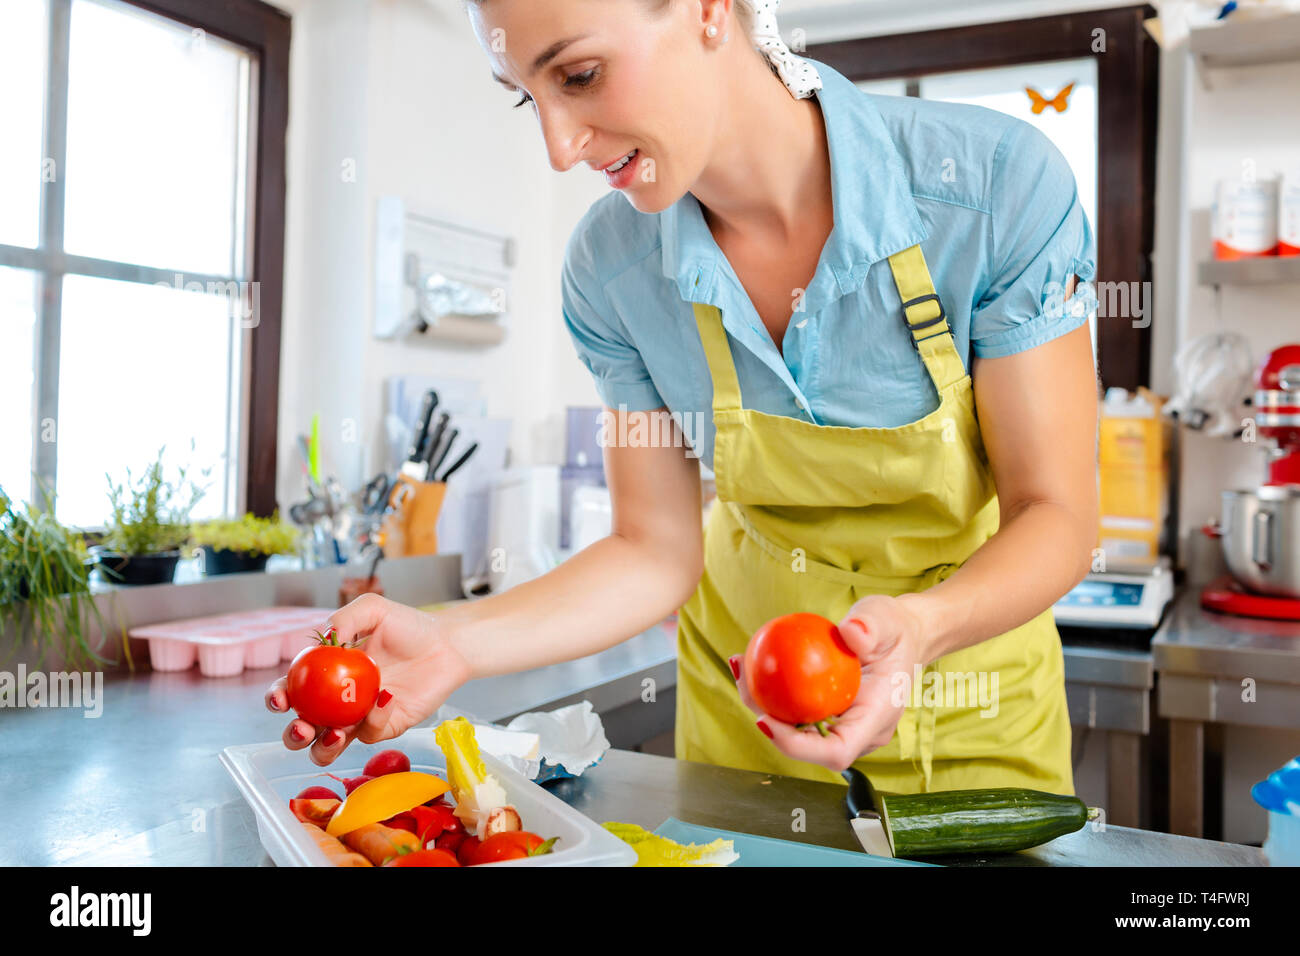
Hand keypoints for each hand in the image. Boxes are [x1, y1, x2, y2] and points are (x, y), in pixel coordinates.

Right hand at [265, 593, 471, 765]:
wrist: (447, 643)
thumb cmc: (408, 626)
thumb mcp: (373, 609)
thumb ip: (345, 618)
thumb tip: (323, 637)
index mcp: (325, 675)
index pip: (292, 692)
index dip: (278, 698)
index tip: (281, 698)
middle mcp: (336, 702)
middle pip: (302, 730)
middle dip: (293, 735)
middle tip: (303, 726)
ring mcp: (359, 719)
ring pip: (327, 749)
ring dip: (322, 748)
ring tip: (335, 733)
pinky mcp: (385, 728)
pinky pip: (369, 734)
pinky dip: (372, 720)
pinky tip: (385, 698)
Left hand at [731, 595, 929, 771]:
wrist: (903, 636)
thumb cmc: (896, 629)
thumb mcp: (886, 618)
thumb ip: (872, 626)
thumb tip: (850, 633)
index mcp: (876, 719)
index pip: (835, 751)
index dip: (797, 747)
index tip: (765, 720)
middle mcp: (858, 731)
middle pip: (807, 744)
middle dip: (768, 722)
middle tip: (744, 681)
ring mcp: (843, 725)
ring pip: (797, 728)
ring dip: (763, 704)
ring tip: (740, 665)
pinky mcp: (830, 712)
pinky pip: (798, 709)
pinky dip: (773, 691)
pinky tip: (749, 660)